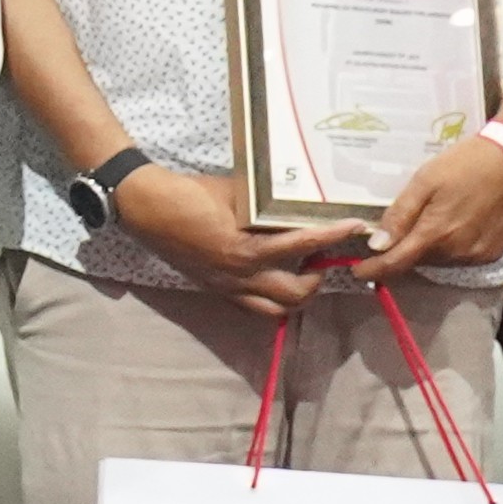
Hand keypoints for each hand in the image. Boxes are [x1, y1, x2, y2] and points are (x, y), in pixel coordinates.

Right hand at [108, 161, 362, 317]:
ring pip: (276, 310)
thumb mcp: (237, 193)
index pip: (304, 244)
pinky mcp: (217, 290)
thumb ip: (267, 205)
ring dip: (295, 296)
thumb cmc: (190, 193)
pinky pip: (252, 306)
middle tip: (323, 259)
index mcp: (246, 249)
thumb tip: (297, 202)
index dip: (333, 235)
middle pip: (297, 295)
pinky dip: (270, 298)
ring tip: (301, 274)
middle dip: (317, 279)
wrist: (146, 207)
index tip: (356, 227)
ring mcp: (227, 287)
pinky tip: (272, 278)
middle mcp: (240, 276)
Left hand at [354, 129, 502, 281]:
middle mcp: (456, 252)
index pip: (396, 263)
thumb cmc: (465, 164)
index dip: (375, 270)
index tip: (358, 271)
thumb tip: (377, 245)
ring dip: (427, 249)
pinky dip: (449, 248)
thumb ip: (400, 215)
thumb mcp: (425, 181)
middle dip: (404, 250)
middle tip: (399, 228)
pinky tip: (454, 225)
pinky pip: (460, 258)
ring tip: (431, 220)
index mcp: (435, 234)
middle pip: (417, 261)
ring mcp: (476, 255)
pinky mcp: (492, 253)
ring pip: (438, 260)